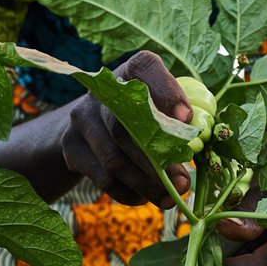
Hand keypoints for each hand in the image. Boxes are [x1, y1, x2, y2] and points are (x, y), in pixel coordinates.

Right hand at [60, 50, 191, 206]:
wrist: (89, 124)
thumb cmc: (140, 114)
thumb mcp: (158, 103)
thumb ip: (176, 115)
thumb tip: (195, 139)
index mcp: (132, 70)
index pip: (145, 67)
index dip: (167, 92)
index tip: (187, 120)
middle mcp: (102, 89)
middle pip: (127, 125)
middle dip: (158, 161)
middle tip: (183, 183)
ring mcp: (82, 117)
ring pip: (114, 159)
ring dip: (145, 184)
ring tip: (169, 197)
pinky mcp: (71, 146)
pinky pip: (102, 177)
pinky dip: (127, 193)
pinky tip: (145, 198)